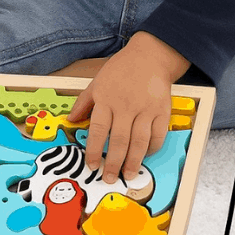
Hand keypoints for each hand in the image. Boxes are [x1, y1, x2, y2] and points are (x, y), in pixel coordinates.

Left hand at [66, 32, 189, 182]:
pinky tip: (145, 156)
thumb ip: (84, 102)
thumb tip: (71, 120)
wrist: (150, 56)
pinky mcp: (162, 111)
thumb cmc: (121, 70)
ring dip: (133, 162)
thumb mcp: (97, 82)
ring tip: (128, 175)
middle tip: (109, 178)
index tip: (92, 165)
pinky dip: (151, 149)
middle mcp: (126, 105)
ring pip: (139, 142)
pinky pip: (157, 135)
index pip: (98, 129)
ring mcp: (145, 109)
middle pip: (119, 140)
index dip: (94, 150)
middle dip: (113, 163)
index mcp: (107, 98)